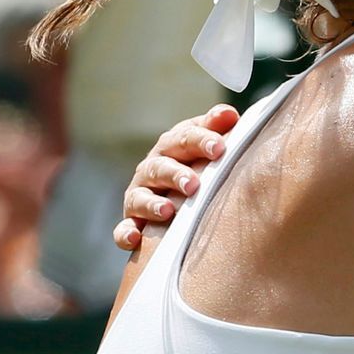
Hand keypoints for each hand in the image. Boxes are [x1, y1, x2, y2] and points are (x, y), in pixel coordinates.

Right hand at [113, 105, 238, 249]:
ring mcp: (140, 195)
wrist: (181, 195)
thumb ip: (217, 128)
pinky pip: (124, 229)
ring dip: (152, 204)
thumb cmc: (199, 163)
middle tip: (193, 184)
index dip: (201, 141)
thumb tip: (229, 114)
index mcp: (172, 146)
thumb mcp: (208, 143)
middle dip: (175, 175)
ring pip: (140, 198)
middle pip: (160, 168)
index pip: (184, 139)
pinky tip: (135, 239)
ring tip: (167, 211)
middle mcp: (152, 169)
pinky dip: (126, 233)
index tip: (219, 148)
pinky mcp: (132, 222)